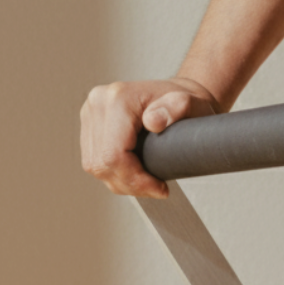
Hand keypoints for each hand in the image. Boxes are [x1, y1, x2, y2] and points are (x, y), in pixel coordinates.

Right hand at [80, 77, 220, 197]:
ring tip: (147, 183)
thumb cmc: (188, 101)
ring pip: (95, 165)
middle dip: (129, 184)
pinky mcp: (90, 125)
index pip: (114, 155)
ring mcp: (91, 113)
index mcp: (118, 98)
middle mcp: (99, 103)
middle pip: (101, 163)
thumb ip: (178, 107)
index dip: (135, 179)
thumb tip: (153, 122)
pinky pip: (94, 160)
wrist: (178, 95)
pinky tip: (135, 173)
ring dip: (121, 182)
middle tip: (156, 189)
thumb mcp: (193, 104)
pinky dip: (114, 173)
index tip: (160, 188)